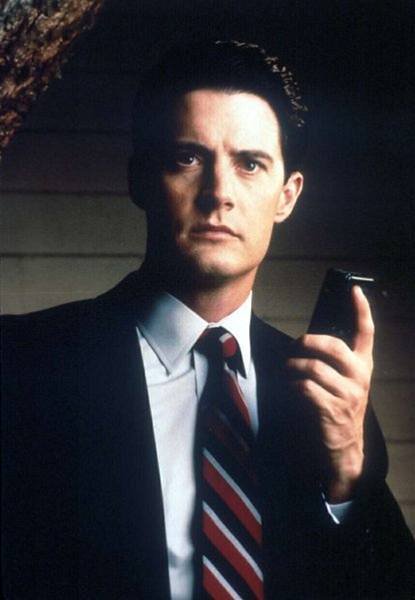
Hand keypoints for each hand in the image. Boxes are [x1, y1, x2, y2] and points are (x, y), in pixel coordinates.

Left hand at [286, 286, 373, 501]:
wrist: (344, 448)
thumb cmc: (338, 408)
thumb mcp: (344, 382)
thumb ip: (334, 362)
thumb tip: (308, 341)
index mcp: (363, 366)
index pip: (366, 332)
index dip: (361, 310)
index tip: (355, 290)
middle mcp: (358, 377)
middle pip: (333, 346)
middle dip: (307, 341)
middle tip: (294, 346)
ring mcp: (347, 395)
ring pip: (313, 367)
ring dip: (293, 366)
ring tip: (287, 369)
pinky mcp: (331, 410)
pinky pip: (305, 388)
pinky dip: (292, 385)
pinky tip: (291, 388)